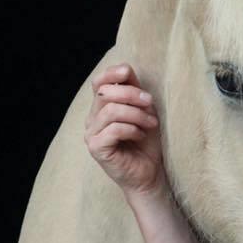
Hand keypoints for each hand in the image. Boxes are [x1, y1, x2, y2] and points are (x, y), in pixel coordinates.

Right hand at [84, 63, 164, 195]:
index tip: (128, 72)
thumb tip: (126, 69)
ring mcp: (91, 134)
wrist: (149, 173)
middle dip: (131, 94)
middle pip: (105, 93)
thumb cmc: (147, 143)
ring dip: (136, 114)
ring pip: (111, 111)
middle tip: (151, 103)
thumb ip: (134, 92)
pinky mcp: (96, 148)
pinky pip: (113, 129)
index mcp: (102, 108)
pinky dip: (131, 129)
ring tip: (151, 123)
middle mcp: (92, 119)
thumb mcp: (144, 112)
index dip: (111, 73)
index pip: (98, 83)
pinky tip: (140, 135)